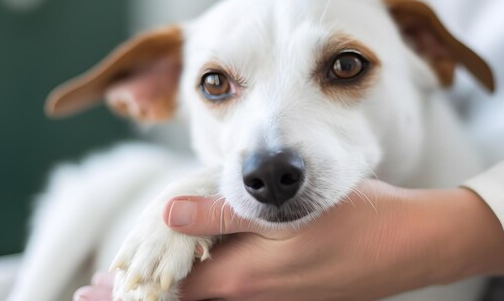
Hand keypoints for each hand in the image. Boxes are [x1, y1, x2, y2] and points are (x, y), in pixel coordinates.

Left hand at [75, 181, 503, 299]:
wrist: (412, 243)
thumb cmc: (357, 220)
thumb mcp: (287, 212)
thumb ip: (224, 213)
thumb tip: (167, 212)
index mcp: (246, 281)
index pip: (170, 294)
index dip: (127, 293)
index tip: (91, 293)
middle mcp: (256, 298)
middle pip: (187, 298)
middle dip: (145, 292)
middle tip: (103, 286)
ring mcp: (276, 299)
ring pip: (213, 293)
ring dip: (178, 284)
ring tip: (149, 270)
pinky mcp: (292, 292)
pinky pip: (240, 289)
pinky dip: (212, 276)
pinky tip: (210, 255)